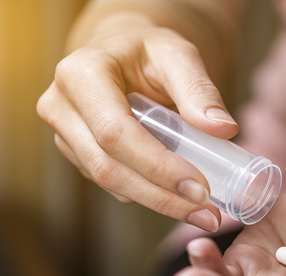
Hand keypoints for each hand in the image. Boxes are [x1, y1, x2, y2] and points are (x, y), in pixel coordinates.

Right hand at [37, 24, 237, 231]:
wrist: (123, 51)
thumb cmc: (149, 50)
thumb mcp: (178, 55)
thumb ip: (200, 89)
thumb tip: (225, 129)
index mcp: (80, 73)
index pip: (116, 133)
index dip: (158, 166)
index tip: (200, 187)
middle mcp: (61, 105)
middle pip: (108, 167)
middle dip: (161, 196)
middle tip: (207, 214)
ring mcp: (64, 133)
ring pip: (108, 182)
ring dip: (158, 202)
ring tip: (203, 213)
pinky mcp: (76, 153)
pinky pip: (111, 183)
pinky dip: (148, 195)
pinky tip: (181, 200)